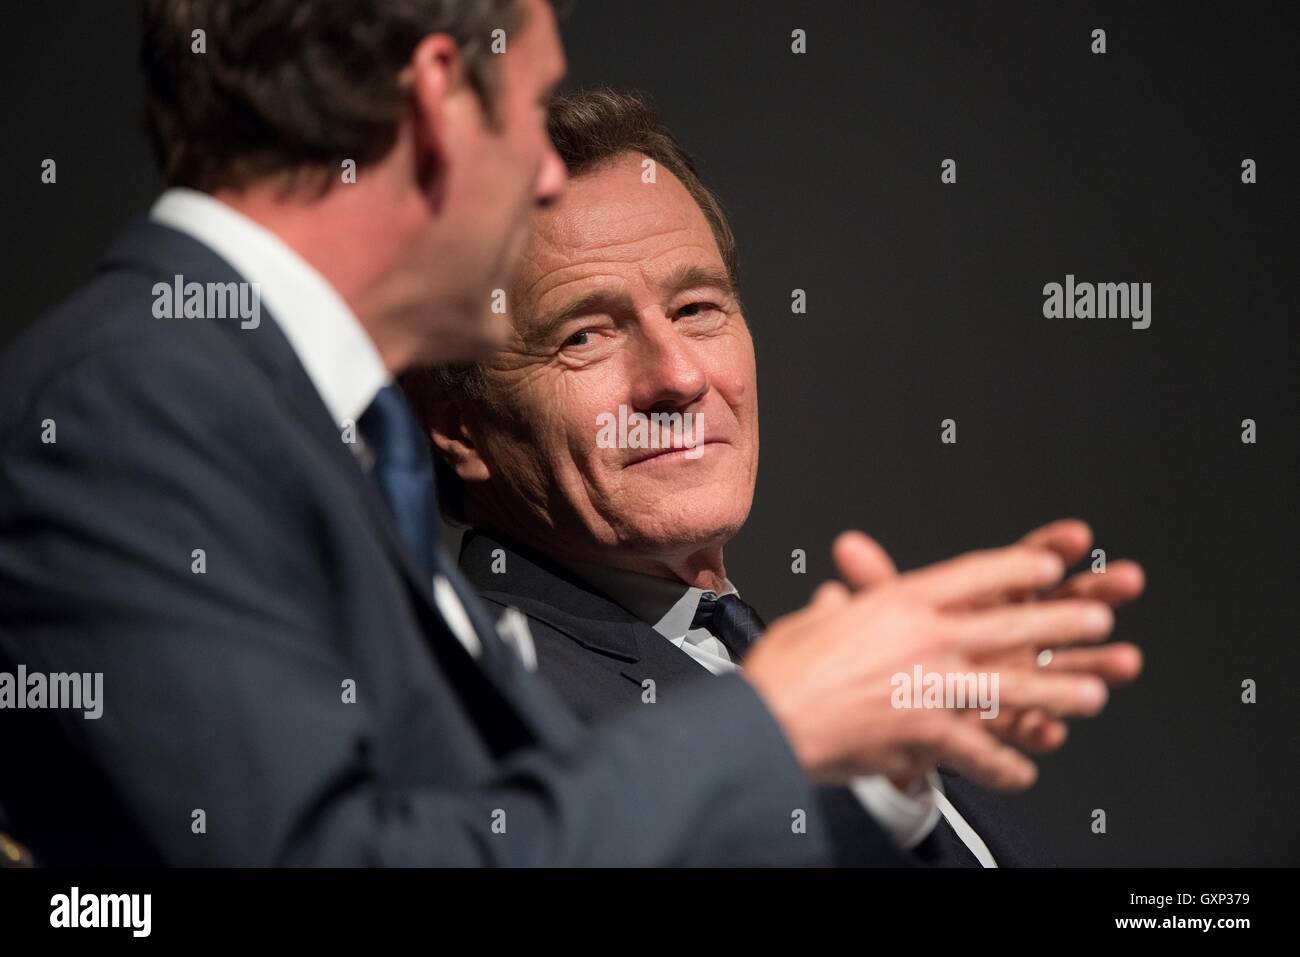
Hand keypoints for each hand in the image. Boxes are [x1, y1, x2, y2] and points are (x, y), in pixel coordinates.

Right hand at [745, 539, 1114, 791]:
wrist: (768, 720)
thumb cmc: (782, 674)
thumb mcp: (811, 624)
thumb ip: (835, 612)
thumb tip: (834, 599)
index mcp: (897, 604)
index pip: (972, 576)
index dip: (1017, 565)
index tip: (1049, 560)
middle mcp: (923, 638)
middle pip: (1008, 622)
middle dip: (1059, 622)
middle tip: (1096, 619)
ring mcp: (931, 685)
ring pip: (1013, 685)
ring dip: (1057, 691)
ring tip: (1092, 694)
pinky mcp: (928, 732)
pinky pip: (982, 751)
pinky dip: (1006, 765)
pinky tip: (1026, 771)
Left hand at [833, 519, 1143, 756]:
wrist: (878, 710)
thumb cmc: (893, 654)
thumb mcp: (884, 616)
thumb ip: (876, 582)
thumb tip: (847, 547)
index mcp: (983, 604)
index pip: (1021, 568)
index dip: (1048, 548)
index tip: (1076, 535)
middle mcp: (1006, 639)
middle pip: (1056, 611)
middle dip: (1093, 595)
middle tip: (1124, 580)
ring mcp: (1009, 681)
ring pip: (1059, 672)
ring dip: (1093, 665)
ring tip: (1123, 660)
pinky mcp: (998, 723)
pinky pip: (1023, 728)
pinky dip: (1039, 729)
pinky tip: (1052, 730)